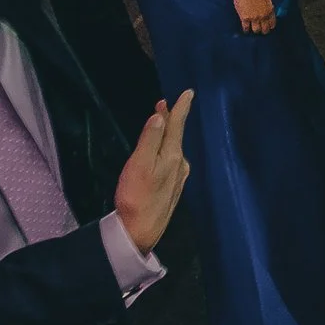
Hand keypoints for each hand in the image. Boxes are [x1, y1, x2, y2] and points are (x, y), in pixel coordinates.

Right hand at [113, 91, 193, 253]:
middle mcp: (180, 165)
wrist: (139, 232)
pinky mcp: (173, 188)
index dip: (180, 108)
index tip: (188, 92)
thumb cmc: (136, 197)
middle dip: (172, 119)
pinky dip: (167, 149)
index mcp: (172, 156)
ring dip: (169, 134)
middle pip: (176, 136)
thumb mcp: (138, 164)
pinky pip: (172, 160)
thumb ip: (149, 139)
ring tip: (163, 122)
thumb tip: (161, 115)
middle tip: (166, 103)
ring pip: (174, 148)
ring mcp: (178, 178)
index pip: (177, 125)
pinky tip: (161, 151)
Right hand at [231, 0, 277, 34]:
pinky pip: (246, 28)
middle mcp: (263, 15)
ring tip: (252, 30)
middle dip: (263, 31)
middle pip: (265, 29)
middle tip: (260, 31)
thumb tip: (267, 15)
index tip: (267, 28)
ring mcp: (254, 17)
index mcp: (270, 10)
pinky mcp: (245, 18)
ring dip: (254, 31)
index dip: (270, 27)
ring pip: (256, 30)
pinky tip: (246, 29)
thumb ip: (267, 8)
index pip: (272, 24)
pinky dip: (246, 30)